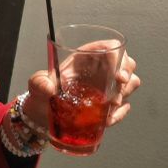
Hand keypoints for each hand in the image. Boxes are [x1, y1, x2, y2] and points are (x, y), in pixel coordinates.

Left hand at [22, 51, 140, 132]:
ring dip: (124, 95)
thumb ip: (40, 83)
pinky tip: (107, 120)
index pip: (111, 47)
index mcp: (86, 57)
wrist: (42, 115)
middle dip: (126, 77)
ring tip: (108, 107)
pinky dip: (119, 114)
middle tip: (116, 92)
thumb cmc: (42, 93)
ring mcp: (107, 86)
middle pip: (127, 64)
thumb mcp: (37, 84)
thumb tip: (49, 88)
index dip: (118, 57)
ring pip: (130, 83)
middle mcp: (100, 69)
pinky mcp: (108, 103)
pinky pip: (123, 107)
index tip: (116, 74)